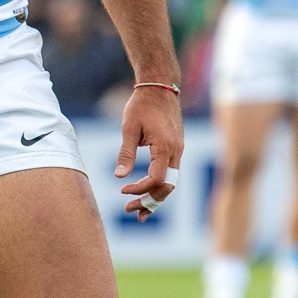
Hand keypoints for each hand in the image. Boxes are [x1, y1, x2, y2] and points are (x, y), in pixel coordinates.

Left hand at [115, 85, 183, 222]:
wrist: (161, 86)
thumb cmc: (142, 104)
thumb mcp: (129, 128)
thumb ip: (125, 153)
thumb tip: (119, 177)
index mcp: (165, 147)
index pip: (156, 179)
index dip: (139, 189)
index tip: (122, 189)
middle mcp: (176, 151)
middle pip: (167, 186)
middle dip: (150, 202)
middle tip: (130, 211)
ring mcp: (178, 150)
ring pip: (171, 181)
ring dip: (156, 197)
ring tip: (140, 211)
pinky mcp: (176, 147)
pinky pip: (171, 172)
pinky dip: (160, 185)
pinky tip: (147, 192)